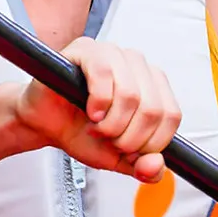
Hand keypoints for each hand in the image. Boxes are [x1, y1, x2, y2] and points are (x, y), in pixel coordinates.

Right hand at [12, 38, 181, 182]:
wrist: (46, 124)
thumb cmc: (81, 132)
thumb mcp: (118, 158)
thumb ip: (142, 167)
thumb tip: (156, 166)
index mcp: (154, 86)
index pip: (171, 116)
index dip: (150, 142)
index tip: (127, 149)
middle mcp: (138, 66)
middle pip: (152, 109)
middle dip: (127, 137)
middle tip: (107, 138)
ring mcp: (113, 54)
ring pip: (131, 94)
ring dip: (111, 122)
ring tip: (96, 125)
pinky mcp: (87, 49)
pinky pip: (104, 74)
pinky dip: (98, 102)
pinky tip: (89, 111)